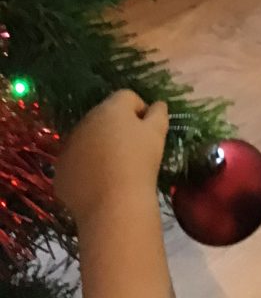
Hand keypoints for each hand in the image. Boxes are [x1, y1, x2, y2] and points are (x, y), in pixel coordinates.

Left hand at [55, 90, 167, 224]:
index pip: (127, 97)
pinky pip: (76, 164)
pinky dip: (86, 170)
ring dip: (99, 147)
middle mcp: (85, 121)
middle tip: (132, 151)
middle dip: (117, 129)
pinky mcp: (60, 171)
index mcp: (110, 108)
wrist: (114, 205)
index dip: (140, 111)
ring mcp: (69, 147)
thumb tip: (156, 105)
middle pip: (104, 117)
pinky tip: (100, 184)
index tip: (148, 131)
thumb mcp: (158, 133)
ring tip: (115, 169)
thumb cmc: (139, 162)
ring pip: (87, 140)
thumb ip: (158, 112)